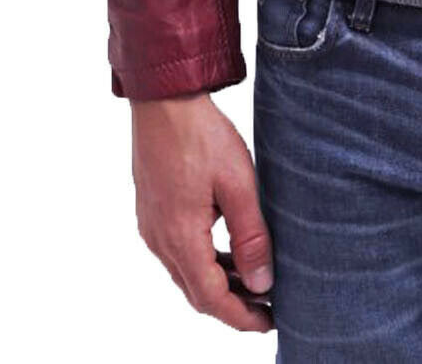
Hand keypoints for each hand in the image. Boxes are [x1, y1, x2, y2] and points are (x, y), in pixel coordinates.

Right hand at [130, 92, 272, 331]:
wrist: (164, 99)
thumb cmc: (201, 135)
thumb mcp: (238, 184)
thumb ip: (251, 235)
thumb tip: (262, 282)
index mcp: (180, 237)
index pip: (210, 298)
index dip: (241, 317)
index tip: (269, 322)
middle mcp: (159, 239)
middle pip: (196, 292)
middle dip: (232, 304)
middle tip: (268, 306)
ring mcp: (151, 226)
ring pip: (186, 273)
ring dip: (219, 283)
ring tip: (255, 280)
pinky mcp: (152, 211)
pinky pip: (178, 252)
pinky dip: (204, 261)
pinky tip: (228, 251)